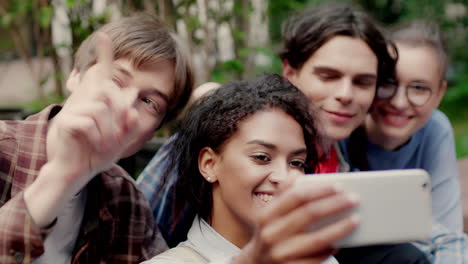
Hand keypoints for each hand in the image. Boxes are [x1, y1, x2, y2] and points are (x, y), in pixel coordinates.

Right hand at [46, 32, 138, 188]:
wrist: (76, 170)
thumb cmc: (97, 152)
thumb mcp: (120, 139)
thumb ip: (128, 121)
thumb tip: (133, 94)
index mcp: (98, 102)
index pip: (103, 75)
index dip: (104, 55)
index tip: (104, 36)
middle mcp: (86, 101)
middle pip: (111, 94)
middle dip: (121, 117)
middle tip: (118, 139)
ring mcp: (74, 109)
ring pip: (102, 110)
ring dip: (110, 132)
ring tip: (105, 146)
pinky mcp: (66, 120)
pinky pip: (90, 124)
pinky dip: (98, 138)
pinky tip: (94, 146)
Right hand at [233, 182, 358, 263]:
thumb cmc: (269, 235)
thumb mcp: (269, 215)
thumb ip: (282, 194)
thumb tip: (296, 174)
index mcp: (267, 215)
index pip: (296, 197)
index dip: (319, 190)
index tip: (339, 186)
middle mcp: (271, 234)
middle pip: (309, 214)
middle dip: (335, 205)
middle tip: (354, 199)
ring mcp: (281, 253)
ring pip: (317, 238)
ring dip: (340, 228)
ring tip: (356, 219)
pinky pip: (317, 258)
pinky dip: (331, 249)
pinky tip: (342, 242)